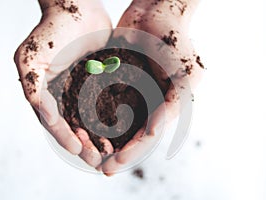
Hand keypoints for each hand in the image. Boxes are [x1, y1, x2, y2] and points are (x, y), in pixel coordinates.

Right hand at [14, 0, 112, 167]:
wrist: (77, 7)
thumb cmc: (52, 30)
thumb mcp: (30, 58)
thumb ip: (32, 87)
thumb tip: (45, 116)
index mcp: (47, 94)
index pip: (55, 123)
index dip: (64, 137)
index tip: (77, 150)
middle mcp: (65, 95)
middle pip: (75, 126)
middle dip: (85, 144)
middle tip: (97, 160)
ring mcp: (84, 90)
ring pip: (93, 120)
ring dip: (101, 137)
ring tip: (112, 153)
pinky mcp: (103, 82)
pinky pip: (109, 104)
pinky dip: (114, 119)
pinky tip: (125, 130)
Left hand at [101, 0, 204, 174]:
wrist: (158, 10)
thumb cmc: (178, 41)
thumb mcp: (186, 74)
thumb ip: (174, 104)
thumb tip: (153, 132)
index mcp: (164, 105)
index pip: (147, 135)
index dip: (132, 151)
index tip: (114, 164)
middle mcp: (146, 101)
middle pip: (129, 133)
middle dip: (115, 151)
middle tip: (100, 167)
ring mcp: (130, 89)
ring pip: (114, 119)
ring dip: (101, 136)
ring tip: (86, 151)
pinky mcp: (115, 77)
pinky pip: (101, 97)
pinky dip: (92, 112)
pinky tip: (79, 124)